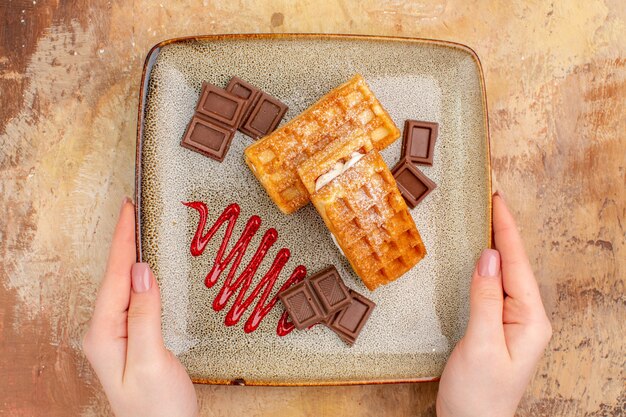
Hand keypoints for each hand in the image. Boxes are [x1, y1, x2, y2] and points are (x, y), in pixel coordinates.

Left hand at [83, 198, 197, 416]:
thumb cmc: (157, 407)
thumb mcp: (151, 360)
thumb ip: (144, 315)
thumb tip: (143, 271)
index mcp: (104, 333)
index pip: (115, 276)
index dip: (123, 240)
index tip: (129, 209)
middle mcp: (104, 331)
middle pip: (115, 276)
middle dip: (124, 241)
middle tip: (134, 209)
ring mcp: (116, 335)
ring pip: (123, 285)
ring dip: (131, 256)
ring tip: (138, 229)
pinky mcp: (131, 338)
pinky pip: (133, 298)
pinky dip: (140, 276)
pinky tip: (145, 268)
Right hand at [436, 193, 551, 416]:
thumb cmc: (479, 394)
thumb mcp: (482, 344)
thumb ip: (485, 299)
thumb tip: (488, 257)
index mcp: (530, 319)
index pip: (517, 265)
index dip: (506, 230)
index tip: (496, 200)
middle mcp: (525, 317)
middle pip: (514, 265)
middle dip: (503, 232)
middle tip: (489, 200)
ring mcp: (510, 322)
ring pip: (503, 275)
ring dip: (494, 247)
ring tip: (484, 219)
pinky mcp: (493, 327)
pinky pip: (490, 289)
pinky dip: (483, 268)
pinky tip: (477, 258)